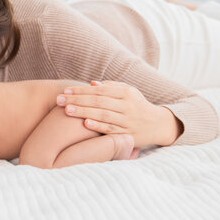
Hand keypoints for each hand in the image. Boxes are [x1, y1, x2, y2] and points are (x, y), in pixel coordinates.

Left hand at [56, 81, 181, 146]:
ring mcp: (128, 121)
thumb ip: (111, 87)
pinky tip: (85, 124)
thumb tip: (91, 84)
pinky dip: (98, 126)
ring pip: (103, 115)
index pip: (99, 90)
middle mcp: (127, 106)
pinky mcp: (128, 135)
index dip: (81, 91)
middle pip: (99, 101)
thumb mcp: (129, 92)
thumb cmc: (138, 106)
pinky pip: (111, 130)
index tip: (65, 91)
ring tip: (67, 110)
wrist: (160, 125)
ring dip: (84, 112)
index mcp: (126, 93)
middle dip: (77, 100)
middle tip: (59, 100)